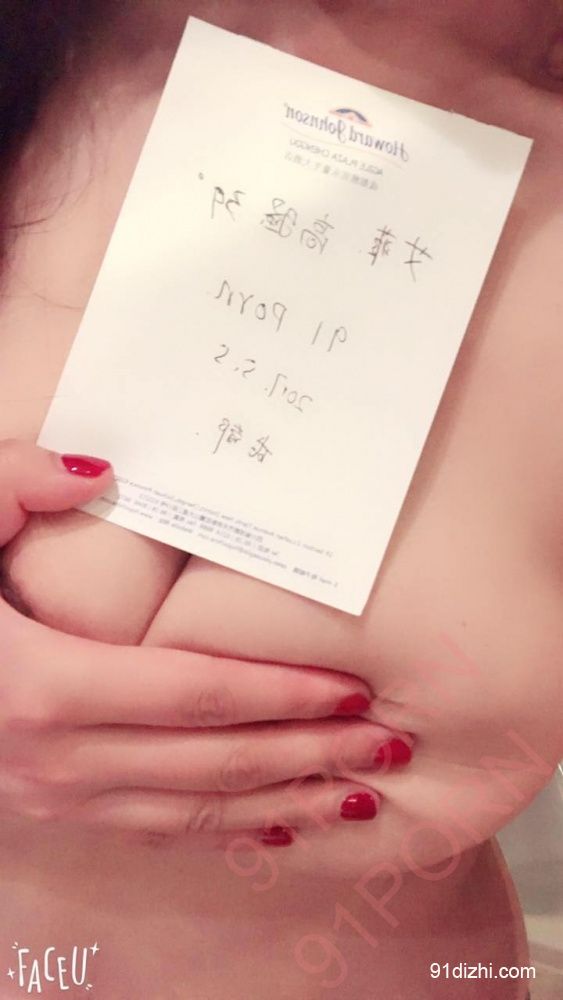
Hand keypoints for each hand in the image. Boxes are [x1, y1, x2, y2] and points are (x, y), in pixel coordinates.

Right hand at [0, 440, 407, 843]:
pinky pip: (157, 834)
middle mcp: (58, 759)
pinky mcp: (54, 809)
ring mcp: (56, 796)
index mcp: (44, 686)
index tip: (353, 692)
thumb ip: (18, 484)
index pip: (194, 696)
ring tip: (359, 797)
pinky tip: (275, 825)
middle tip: (388, 748)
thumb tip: (96, 467)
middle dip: (308, 757)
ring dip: (282, 804)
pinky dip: (224, 832)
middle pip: (212, 763)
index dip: (280, 695)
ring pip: (194, 813)